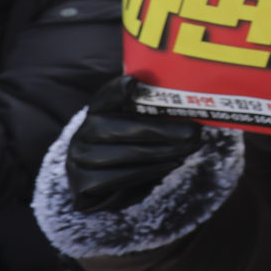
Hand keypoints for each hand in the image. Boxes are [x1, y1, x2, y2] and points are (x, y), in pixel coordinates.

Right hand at [66, 75, 204, 212]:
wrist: (99, 187)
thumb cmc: (125, 148)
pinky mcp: (83, 184)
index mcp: (94, 114)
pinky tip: (170, 164)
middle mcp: (81, 135)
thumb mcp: (133, 125)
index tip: (134, 83)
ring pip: (124, 155)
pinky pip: (120, 178)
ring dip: (162, 152)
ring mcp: (78, 161)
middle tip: (192, 133)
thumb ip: (147, 109)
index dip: (116, 90)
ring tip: (188, 149)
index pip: (103, 98)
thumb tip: (172, 93)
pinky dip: (150, 171)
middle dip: (161, 131)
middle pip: (120, 129)